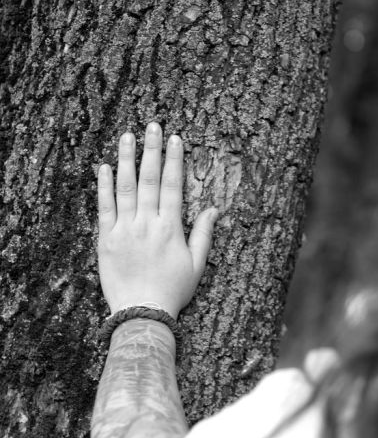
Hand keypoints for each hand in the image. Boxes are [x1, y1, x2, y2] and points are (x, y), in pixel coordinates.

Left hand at [97, 122, 217, 317]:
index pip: (172, 185)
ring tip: (127, 136)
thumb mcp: (196, 265)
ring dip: (126, 159)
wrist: (142, 312)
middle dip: (152, 150)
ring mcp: (125, 229)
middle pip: (149, 179)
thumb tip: (213, 209)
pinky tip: (104, 167)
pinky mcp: (106, 239)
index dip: (174, 160)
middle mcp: (147, 223)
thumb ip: (203, 234)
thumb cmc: (172, 291)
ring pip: (125, 187)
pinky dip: (104, 186)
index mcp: (171, 228)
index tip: (175, 139)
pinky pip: (104, 207)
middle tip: (152, 126)